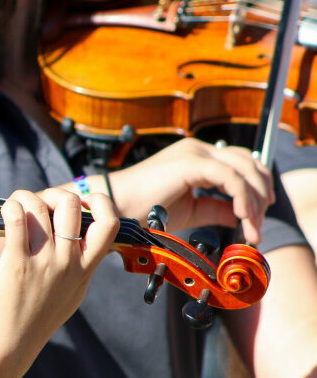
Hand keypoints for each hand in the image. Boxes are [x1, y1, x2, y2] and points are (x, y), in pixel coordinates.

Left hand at [0, 188, 116, 353]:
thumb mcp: (73, 292)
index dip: (99, 202)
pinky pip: (17, 220)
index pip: (109, 224)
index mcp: (86, 268)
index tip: (82, 201)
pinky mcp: (17, 263)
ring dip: (27, 197)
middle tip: (41, 204)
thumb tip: (80, 243)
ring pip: (42, 206)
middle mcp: (68, 262)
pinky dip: (11, 207)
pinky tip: (7, 211)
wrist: (12, 344)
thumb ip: (81, 266)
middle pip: (73, 204)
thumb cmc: (38, 318)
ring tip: (18, 206)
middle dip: (56, 194)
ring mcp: (44, 261)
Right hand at [107, 138, 272, 244]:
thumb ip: (216, 209)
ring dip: (255, 201)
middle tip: (258, 226)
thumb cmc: (143, 209)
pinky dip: (242, 198)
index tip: (258, 217)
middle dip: (261, 195)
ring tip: (252, 228)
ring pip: (244, 169)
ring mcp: (195, 153)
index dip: (257, 188)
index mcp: (196, 157)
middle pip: (249, 163)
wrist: (116, 207)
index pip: (240, 163)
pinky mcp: (192, 162)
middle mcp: (198, 149)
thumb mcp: (190, 210)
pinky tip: (242, 217)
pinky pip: (231, 178)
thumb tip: (241, 216)